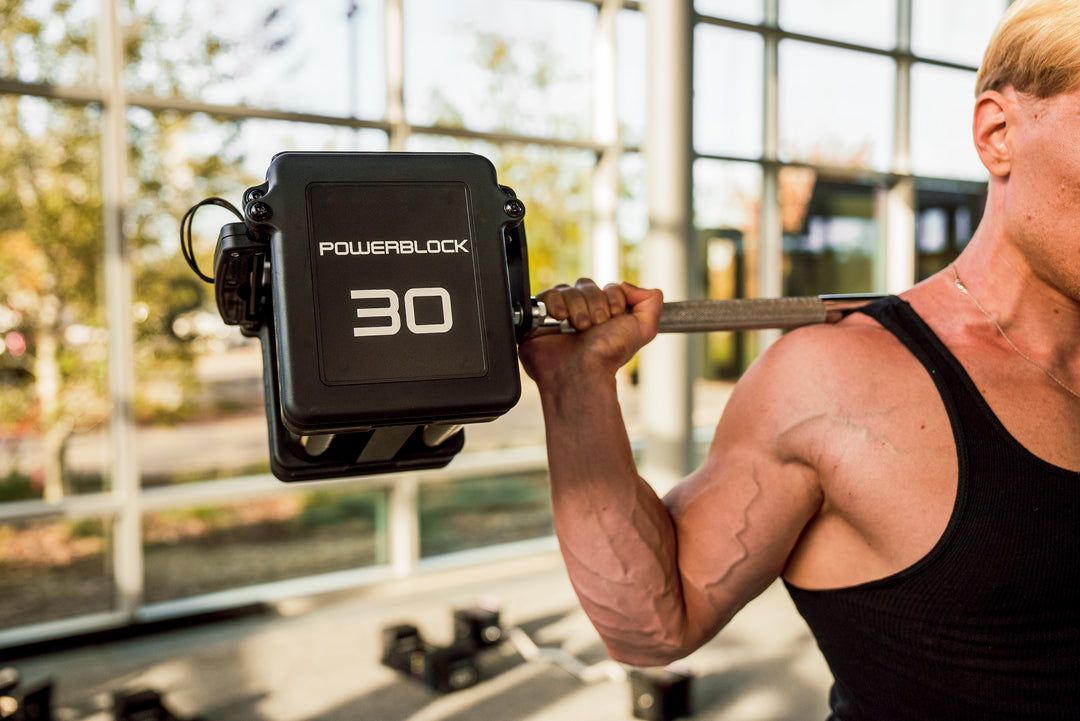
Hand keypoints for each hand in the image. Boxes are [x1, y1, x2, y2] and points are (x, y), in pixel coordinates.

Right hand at [519, 278, 662, 387]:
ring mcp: (559, 315)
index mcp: (604, 314)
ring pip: (568, 289)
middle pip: (587, 284)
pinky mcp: (538, 318)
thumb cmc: (608, 355)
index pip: (608, 287)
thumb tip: (629, 284)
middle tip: (593, 327)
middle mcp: (582, 312)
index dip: (613, 300)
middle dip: (595, 305)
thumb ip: (652, 301)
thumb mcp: (644, 329)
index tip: (612, 320)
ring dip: (577, 309)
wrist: (580, 372)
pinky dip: (555, 305)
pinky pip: (547, 295)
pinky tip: (559, 322)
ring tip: (577, 330)